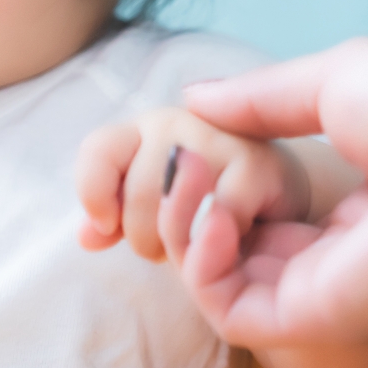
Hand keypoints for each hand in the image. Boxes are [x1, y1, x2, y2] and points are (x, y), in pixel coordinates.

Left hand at [75, 106, 310, 261]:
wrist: (281, 198)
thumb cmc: (206, 204)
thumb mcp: (153, 210)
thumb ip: (115, 219)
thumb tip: (86, 236)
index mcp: (146, 128)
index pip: (98, 149)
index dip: (92, 192)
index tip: (105, 226)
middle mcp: (179, 121)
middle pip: (135, 193)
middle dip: (144, 239)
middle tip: (171, 246)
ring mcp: (218, 138)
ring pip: (172, 209)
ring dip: (178, 246)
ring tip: (198, 246)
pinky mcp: (254, 164)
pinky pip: (212, 221)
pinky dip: (215, 244)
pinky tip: (231, 240)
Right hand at [177, 37, 367, 346]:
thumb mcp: (337, 79)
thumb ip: (262, 99)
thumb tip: (195, 97)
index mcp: (366, 196)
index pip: (271, 202)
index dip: (223, 171)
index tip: (200, 136)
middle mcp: (347, 250)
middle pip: (238, 242)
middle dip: (193, 197)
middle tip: (189, 158)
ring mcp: (331, 287)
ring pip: (224, 280)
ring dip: (186, 225)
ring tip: (198, 178)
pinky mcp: (317, 317)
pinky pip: (231, 313)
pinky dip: (201, 268)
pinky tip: (215, 218)